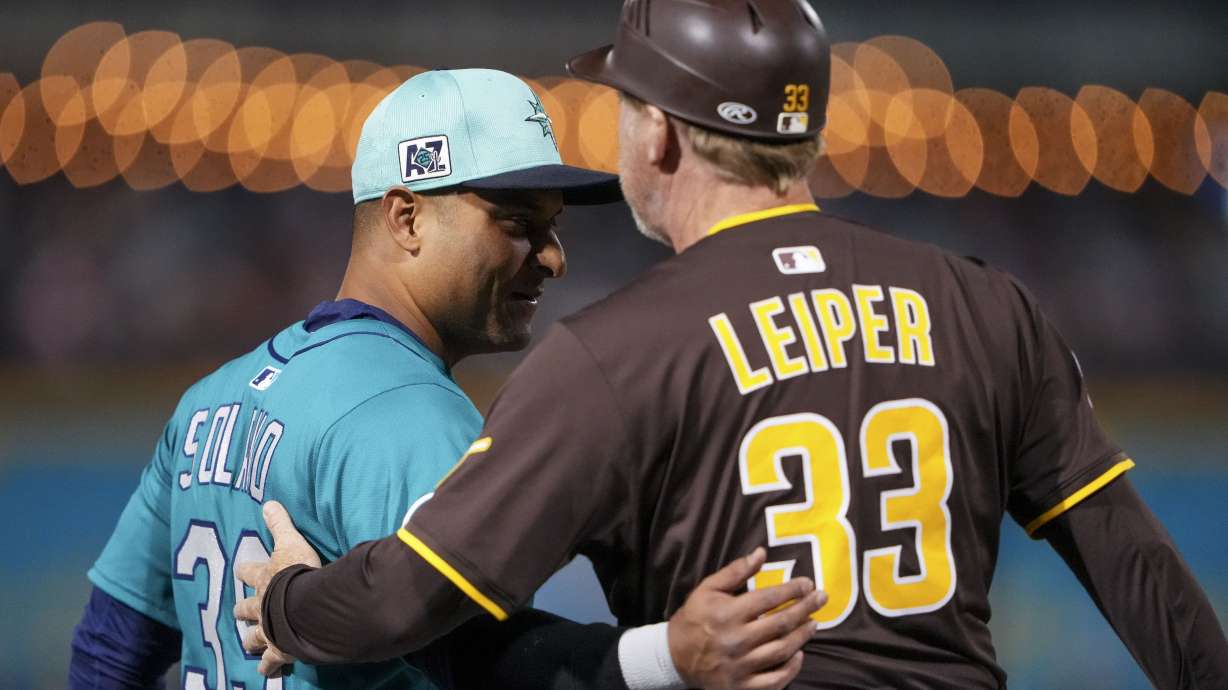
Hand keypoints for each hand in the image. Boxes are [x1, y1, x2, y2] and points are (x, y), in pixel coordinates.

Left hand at [233, 500, 322, 676]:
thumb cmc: (298, 573)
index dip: (246, 570)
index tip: (241, 569)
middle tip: (240, 614)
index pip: (250, 571)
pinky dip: (270, 666)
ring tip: (251, 646)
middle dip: (243, 612)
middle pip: (246, 610)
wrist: (304, 606)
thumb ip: (280, 523)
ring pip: (255, 638)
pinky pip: (273, 661)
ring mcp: (269, 630)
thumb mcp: (290, 542)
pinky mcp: (280, 649)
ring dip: (253, 641)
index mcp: (264, 579)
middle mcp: (261, 606)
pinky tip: (268, 671)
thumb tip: (268, 502)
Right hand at [668, 548, 825, 689]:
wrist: (672, 657)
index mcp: (727, 613)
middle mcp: (735, 640)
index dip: (792, 590)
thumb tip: (762, 553)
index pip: (768, 598)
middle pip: (780, 623)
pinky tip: (799, 655)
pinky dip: (790, 669)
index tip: (808, 584)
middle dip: (805, 609)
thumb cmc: (693, 618)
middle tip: (821, 599)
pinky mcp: (740, 686)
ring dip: (802, 636)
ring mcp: (739, 666)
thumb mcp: (708, 589)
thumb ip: (735, 571)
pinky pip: (773, 680)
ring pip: (781, 650)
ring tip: (813, 623)